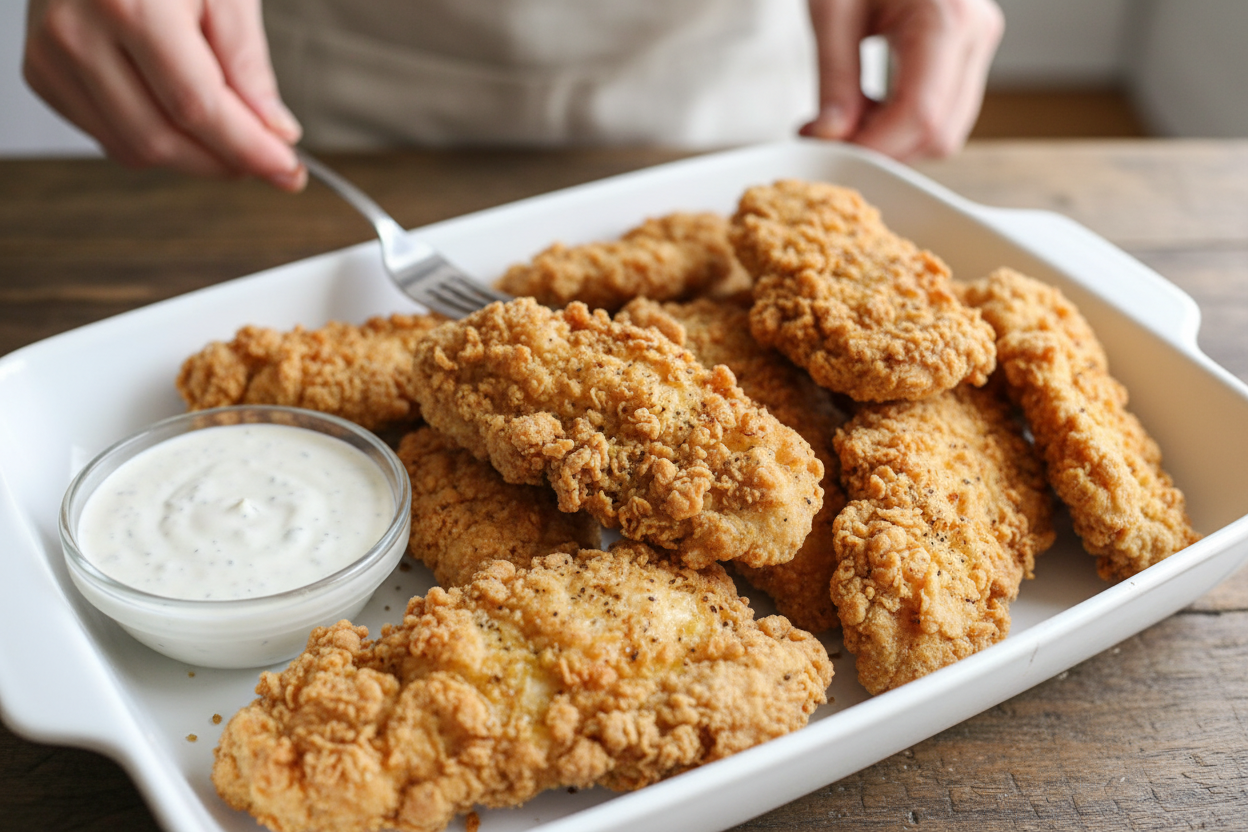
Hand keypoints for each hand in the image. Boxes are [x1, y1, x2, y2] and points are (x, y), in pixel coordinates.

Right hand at [23, 0, 305, 189]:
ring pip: (134, 150)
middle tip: (268, 160)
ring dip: (194, 159)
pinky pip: (109, 137)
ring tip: (230, 136)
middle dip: (225, 162)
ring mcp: (51, 56)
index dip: (249, 150)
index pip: (197, 108)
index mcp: (130, 5)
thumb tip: (274, 132)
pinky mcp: (41, 73)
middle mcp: (78, 34)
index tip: (288, 171)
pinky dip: (156, 141)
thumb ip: (247, 62)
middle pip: (163, 139)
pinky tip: (181, 117)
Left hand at [803, 0, 1003, 159]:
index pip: (920, 116)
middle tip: (827, 135)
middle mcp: (976, 33)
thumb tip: (831, 137)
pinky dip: (902, 123)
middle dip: (883, 149)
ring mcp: (980, 42)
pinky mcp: (970, 49)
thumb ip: (834, 77)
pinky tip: (866, 105)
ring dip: (891, 139)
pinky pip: (943, 110)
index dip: (875, 149)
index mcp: (947, 18)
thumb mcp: (832, 8)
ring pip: (946, 131)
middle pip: (940, 133)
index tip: (830, 155)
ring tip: (843, 116)